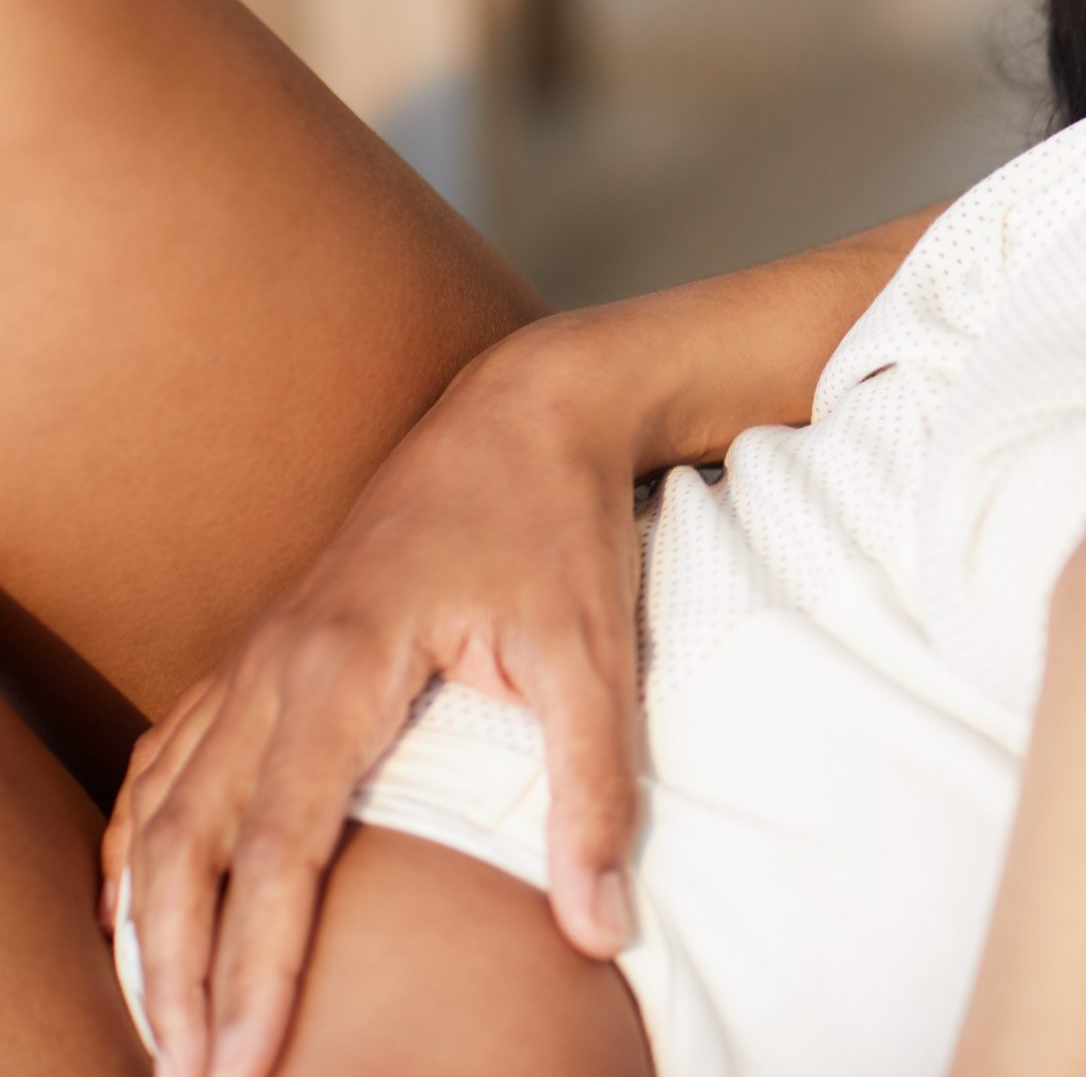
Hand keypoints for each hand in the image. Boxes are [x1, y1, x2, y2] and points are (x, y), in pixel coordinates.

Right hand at [102, 325, 646, 1076]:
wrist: (524, 412)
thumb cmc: (560, 529)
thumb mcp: (596, 655)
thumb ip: (595, 793)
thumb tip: (602, 926)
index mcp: (343, 665)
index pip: (278, 848)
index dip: (255, 963)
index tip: (245, 1057)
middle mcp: (276, 662)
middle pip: (188, 840)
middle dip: (177, 965)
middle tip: (194, 1068)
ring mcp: (260, 652)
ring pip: (163, 802)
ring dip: (150, 913)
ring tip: (165, 1013)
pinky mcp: (269, 646)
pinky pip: (176, 752)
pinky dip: (145, 834)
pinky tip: (145, 898)